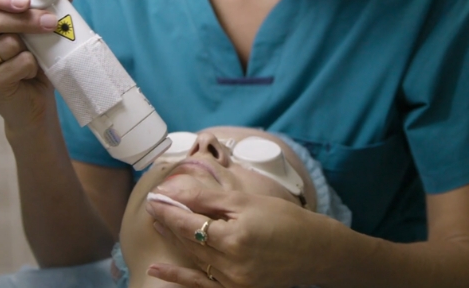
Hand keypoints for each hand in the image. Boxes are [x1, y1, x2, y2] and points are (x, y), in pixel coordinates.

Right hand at [0, 0, 75, 133]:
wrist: (35, 101)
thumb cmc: (35, 62)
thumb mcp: (46, 28)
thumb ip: (54, 1)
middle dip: (24, 19)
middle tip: (50, 21)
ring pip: (5, 43)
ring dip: (31, 46)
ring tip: (38, 53)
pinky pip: (15, 65)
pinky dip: (30, 66)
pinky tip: (30, 73)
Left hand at [145, 178, 332, 287]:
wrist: (316, 251)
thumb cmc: (286, 220)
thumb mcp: (247, 203)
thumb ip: (209, 199)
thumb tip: (176, 191)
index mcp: (232, 238)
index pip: (188, 222)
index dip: (169, 209)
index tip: (154, 197)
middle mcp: (229, 264)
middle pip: (188, 240)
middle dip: (168, 221)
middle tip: (153, 206)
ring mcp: (232, 281)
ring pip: (193, 258)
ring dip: (173, 241)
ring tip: (157, 223)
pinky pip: (200, 285)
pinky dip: (178, 277)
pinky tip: (157, 268)